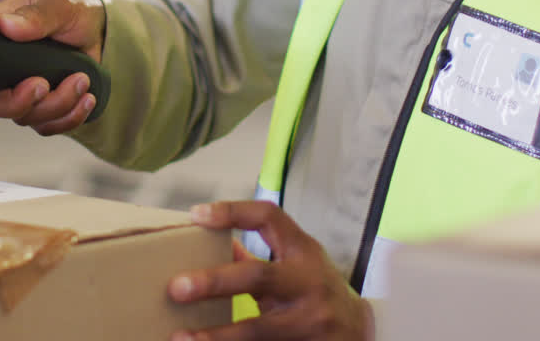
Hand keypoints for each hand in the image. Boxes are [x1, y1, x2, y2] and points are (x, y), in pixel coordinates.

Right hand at [0, 0, 106, 135]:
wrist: (98, 30)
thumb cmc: (69, 11)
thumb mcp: (56, 6)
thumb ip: (34, 16)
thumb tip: (7, 24)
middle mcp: (2, 73)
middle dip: (21, 102)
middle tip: (44, 84)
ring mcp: (22, 92)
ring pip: (27, 117)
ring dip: (57, 104)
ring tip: (81, 79)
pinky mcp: (43, 107)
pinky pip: (49, 125)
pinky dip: (70, 117)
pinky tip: (87, 98)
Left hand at [168, 202, 374, 340]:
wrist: (362, 332)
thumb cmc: (316, 290)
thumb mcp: (295, 264)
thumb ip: (257, 256)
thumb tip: (211, 241)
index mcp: (303, 252)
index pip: (269, 218)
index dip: (233, 212)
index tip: (197, 215)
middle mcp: (308, 284)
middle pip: (259, 278)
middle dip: (215, 282)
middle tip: (177, 288)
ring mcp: (310, 322)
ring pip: (258, 330)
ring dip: (216, 336)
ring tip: (181, 337)